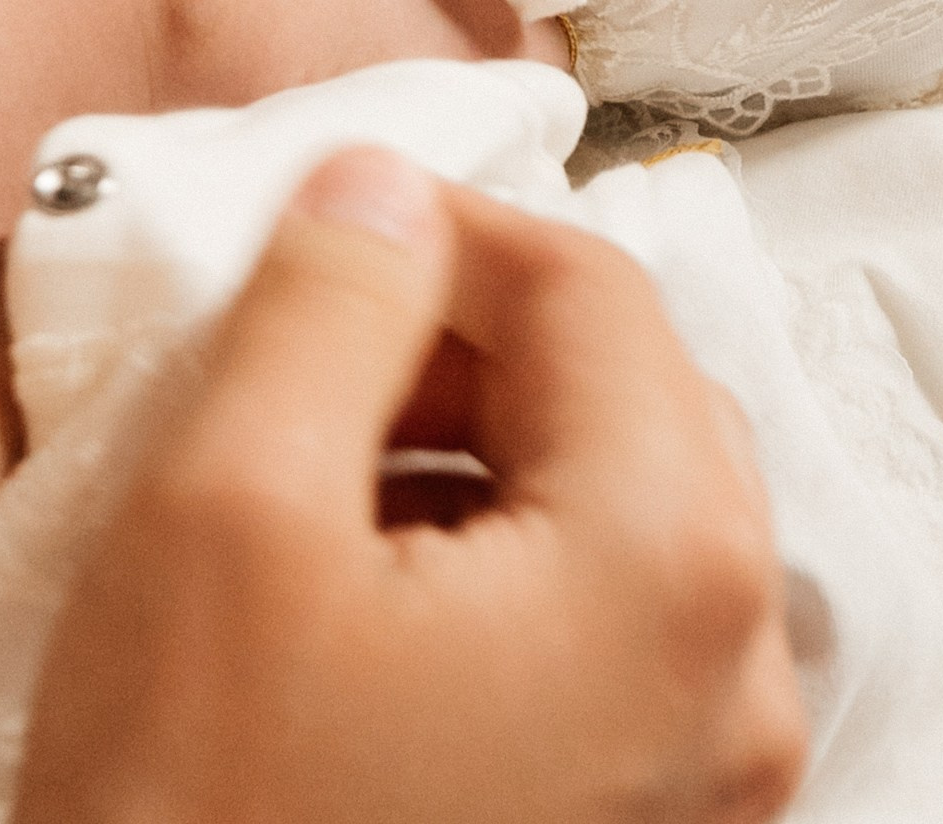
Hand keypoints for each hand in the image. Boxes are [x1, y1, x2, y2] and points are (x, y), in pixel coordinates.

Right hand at [14, 148, 806, 823]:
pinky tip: (377, 591)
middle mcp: (744, 676)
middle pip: (637, 398)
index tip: (319, 235)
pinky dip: (513, 565)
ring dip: (491, 447)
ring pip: (628, 514)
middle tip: (320, 350)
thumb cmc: (197, 801)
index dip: (447, 228)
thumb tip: (390, 181)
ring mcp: (716, 786)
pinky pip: (618, 636)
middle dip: (477, 339)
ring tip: (332, 464)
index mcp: (674, 567)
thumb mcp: (227, 501)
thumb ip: (332, 297)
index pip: (595, 290)